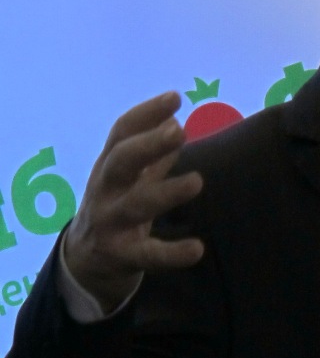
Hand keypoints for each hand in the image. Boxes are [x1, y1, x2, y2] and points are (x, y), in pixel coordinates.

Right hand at [61, 92, 205, 313]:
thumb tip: (175, 120)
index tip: (174, 97)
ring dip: (166, 192)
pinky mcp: (121, 254)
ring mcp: (110, 222)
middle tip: (178, 131)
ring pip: (136, 205)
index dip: (146, 113)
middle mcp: (105, 189)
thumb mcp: (130, 178)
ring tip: (197, 181)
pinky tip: (197, 249)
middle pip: (121, 162)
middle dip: (147, 145)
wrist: (85, 259)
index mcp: (110, 166)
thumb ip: (153, 154)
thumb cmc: (116, 204)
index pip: (122, 133)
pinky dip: (171, 253)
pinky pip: (147, 254)